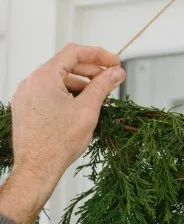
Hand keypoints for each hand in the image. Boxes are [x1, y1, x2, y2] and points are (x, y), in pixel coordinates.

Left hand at [0, 43, 125, 223]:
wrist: (36, 170)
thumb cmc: (56, 144)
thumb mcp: (88, 109)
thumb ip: (103, 85)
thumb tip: (116, 72)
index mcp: (43, 78)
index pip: (74, 52)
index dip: (98, 54)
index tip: (114, 62)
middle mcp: (31, 83)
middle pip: (66, 64)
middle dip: (92, 70)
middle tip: (111, 78)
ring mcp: (27, 96)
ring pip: (59, 79)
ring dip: (82, 82)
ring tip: (99, 94)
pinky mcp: (27, 108)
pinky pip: (51, 91)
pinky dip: (69, 93)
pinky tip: (83, 104)